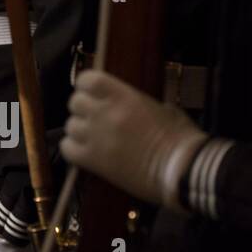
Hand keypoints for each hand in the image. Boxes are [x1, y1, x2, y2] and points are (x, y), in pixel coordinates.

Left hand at [62, 69, 208, 208]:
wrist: (183, 172)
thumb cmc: (182, 141)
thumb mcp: (166, 111)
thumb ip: (143, 104)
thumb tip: (136, 106)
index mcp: (124, 96)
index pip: (88, 79)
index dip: (87, 85)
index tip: (92, 92)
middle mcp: (104, 113)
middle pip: (75, 102)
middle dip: (83, 109)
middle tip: (95, 118)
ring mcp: (96, 137)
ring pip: (70, 126)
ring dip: (79, 130)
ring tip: (93, 138)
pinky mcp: (93, 161)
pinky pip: (67, 148)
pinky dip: (74, 149)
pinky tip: (86, 152)